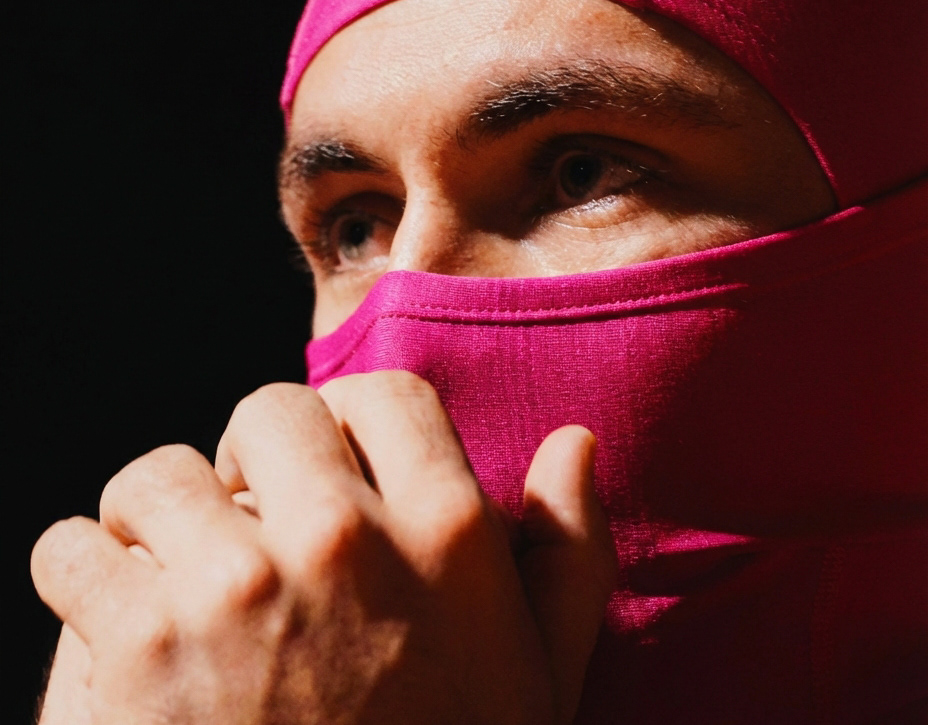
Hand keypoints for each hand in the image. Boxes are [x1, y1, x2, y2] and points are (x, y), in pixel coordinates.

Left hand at [32, 372, 615, 723]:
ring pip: (156, 474)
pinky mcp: (141, 645)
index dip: (352, 424)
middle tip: (250, 518)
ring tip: (178, 573)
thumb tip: (575, 442)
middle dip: (253, 457)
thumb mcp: (539, 674)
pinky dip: (81, 578)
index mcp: (449, 533)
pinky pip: (71, 550)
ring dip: (156, 518)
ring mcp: (238, 587)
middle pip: (267, 412)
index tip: (331, 467)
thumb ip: (568, 551)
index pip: (385, 395)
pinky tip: (120, 625)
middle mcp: (344, 540)